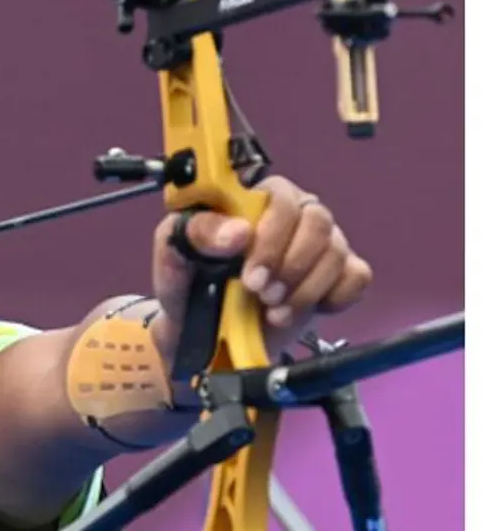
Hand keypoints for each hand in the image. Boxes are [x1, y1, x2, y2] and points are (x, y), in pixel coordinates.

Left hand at [151, 175, 372, 362]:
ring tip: (273, 312)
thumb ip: (195, 233)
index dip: (271, 236)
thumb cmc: (187, 283)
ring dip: (305, 289)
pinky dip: (334, 297)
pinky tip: (302, 309)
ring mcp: (318, 245)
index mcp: (252, 199)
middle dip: (290, 266)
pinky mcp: (336, 276)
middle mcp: (291, 216)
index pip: (280, 197)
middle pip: (317, 222)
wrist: (201, 333)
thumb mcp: (174, 255)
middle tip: (262, 295)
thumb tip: (236, 231)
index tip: (250, 275)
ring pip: (336, 252)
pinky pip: (357, 277)